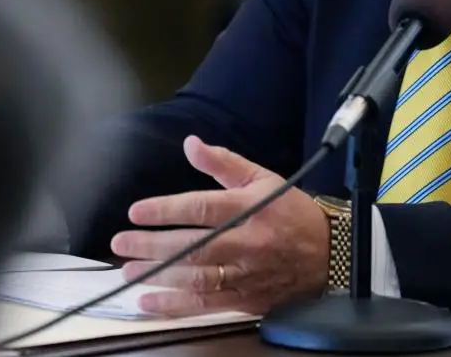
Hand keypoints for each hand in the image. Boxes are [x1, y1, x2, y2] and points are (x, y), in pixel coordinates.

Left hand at [110, 135, 328, 315]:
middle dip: (152, 245)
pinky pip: (207, 305)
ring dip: (159, 275)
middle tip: (121, 242)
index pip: (202, 208)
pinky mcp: (246, 299)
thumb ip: (223, 162)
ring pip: (197, 277)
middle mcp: (247, 242)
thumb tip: (191, 143)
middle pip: (193, 245)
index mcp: (250, 208)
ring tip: (129, 270)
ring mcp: (246, 274)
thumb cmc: (291, 212)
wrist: (329, 254)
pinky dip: (176, 306)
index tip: (137, 211)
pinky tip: (150, 300)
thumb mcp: (262, 178)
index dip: (166, 210)